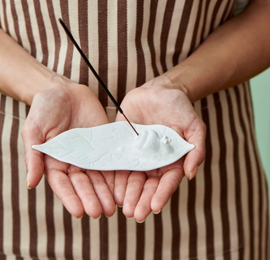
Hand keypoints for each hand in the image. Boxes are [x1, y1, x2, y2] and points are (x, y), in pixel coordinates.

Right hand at [21, 76, 115, 217]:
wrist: (64, 91)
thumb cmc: (44, 109)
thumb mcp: (34, 130)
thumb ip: (34, 156)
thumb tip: (31, 183)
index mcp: (54, 162)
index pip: (63, 185)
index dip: (70, 198)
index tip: (79, 212)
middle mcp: (73, 162)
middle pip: (83, 184)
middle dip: (92, 198)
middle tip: (101, 212)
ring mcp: (90, 154)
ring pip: (99, 177)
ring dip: (106, 192)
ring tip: (115, 206)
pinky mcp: (103, 145)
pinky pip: (111, 160)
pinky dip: (117, 174)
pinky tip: (124, 186)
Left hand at [114, 76, 205, 221]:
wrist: (160, 91)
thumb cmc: (180, 108)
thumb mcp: (194, 126)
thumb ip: (195, 149)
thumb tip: (190, 174)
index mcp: (171, 160)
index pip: (167, 182)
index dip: (161, 195)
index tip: (154, 208)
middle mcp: (153, 161)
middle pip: (147, 185)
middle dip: (141, 199)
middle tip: (134, 213)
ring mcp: (137, 154)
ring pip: (130, 177)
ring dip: (126, 192)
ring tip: (121, 205)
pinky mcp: (123, 144)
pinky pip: (117, 161)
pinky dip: (113, 174)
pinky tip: (109, 186)